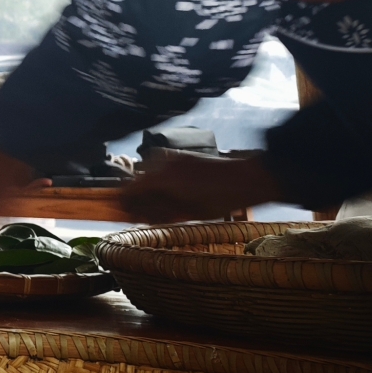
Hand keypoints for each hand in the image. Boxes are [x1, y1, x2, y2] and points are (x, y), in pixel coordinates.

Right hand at [120, 152, 280, 222]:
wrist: (249, 179)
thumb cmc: (221, 200)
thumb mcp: (188, 213)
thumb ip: (159, 212)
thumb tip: (137, 216)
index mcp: (161, 177)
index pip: (129, 189)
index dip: (124, 204)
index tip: (122, 214)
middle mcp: (162, 163)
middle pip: (137, 180)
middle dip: (137, 197)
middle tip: (143, 214)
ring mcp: (174, 157)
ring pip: (149, 173)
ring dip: (149, 189)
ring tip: (161, 206)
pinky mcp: (184, 156)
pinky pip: (162, 167)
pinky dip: (161, 181)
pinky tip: (173, 194)